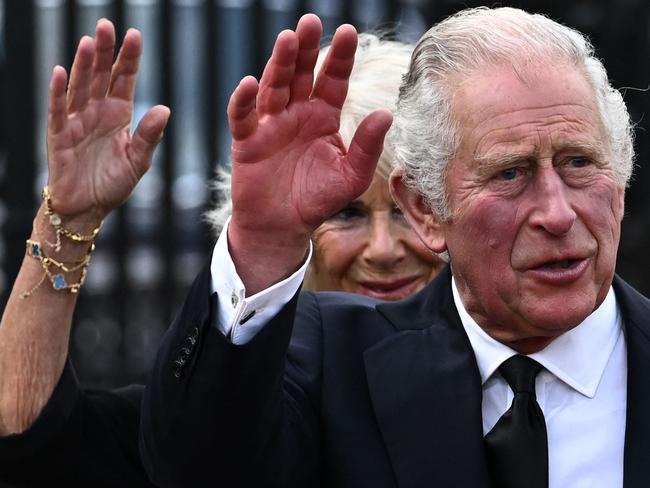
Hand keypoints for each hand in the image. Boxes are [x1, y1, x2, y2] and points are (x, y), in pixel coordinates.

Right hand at [46, 19, 169, 222]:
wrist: (88, 208)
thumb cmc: (113, 183)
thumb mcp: (138, 161)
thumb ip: (150, 136)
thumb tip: (164, 110)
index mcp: (119, 114)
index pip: (124, 79)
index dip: (129, 58)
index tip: (135, 35)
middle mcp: (97, 111)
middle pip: (101, 75)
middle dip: (105, 51)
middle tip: (107, 25)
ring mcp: (76, 120)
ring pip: (81, 87)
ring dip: (84, 65)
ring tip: (89, 43)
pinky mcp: (59, 135)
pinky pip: (58, 110)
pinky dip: (59, 92)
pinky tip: (62, 72)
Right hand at [227, 14, 391, 291]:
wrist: (284, 226)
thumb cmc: (318, 200)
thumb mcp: (351, 176)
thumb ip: (367, 146)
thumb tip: (387, 114)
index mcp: (323, 116)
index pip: (333, 80)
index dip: (340, 57)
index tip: (349, 32)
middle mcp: (297, 113)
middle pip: (302, 74)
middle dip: (307, 49)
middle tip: (312, 22)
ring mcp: (271, 124)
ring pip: (274, 86)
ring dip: (280, 64)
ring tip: (288, 39)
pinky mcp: (247, 140)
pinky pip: (244, 117)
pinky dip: (243, 101)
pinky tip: (249, 83)